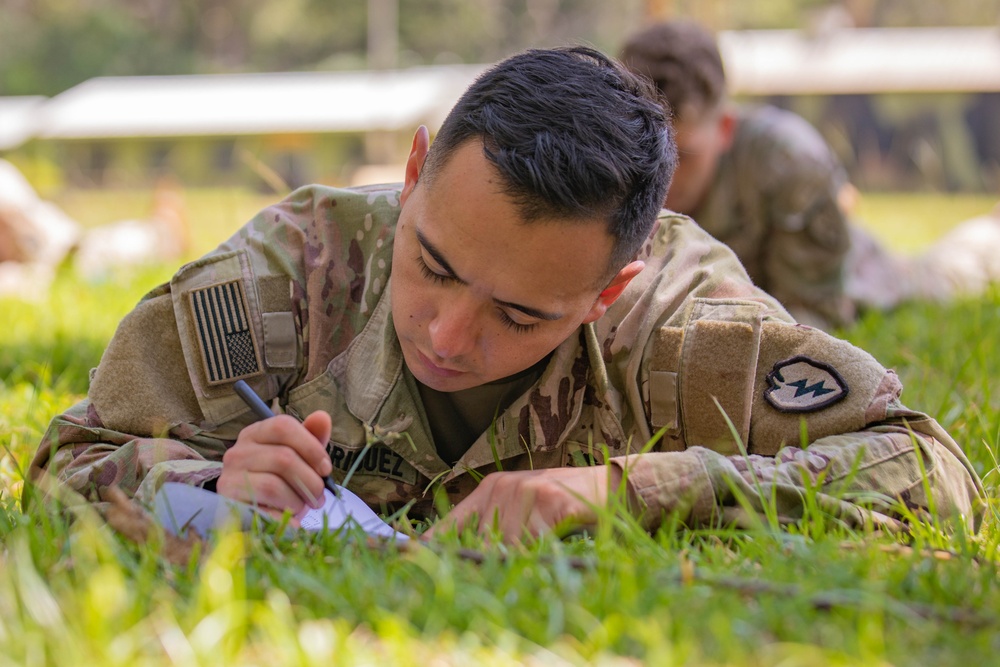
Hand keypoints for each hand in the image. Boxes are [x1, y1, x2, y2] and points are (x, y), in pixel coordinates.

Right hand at [217, 411, 332, 519]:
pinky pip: (263, 511)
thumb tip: (322, 417)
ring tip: (302, 507)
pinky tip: (289, 520)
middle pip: (283, 458)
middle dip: (310, 481)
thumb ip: (312, 438)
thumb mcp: (300, 459)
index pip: (283, 426)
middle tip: (318, 496)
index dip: (311, 447)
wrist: (255, 517)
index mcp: (255, 434)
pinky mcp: (228, 506)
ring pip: (273, 486)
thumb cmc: (282, 483)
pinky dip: (283, 518)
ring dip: (297, 501)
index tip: (326, 469)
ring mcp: (229, 478)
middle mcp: (237, 452)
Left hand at [425, 465, 634, 543]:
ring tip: (543, 542)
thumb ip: (495, 526)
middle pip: (480, 542)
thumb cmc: (564, 503)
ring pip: (509, 547)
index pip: (451, 522)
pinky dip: (545, 550)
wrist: (609, 486)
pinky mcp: (551, 502)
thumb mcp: (522, 508)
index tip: (406, 559)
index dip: (429, 544)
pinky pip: (536, 542)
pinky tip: (557, 537)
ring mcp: (526, 493)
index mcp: (491, 489)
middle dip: (488, 561)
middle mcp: (502, 488)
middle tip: (506, 562)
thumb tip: (466, 557)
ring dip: (525, 556)